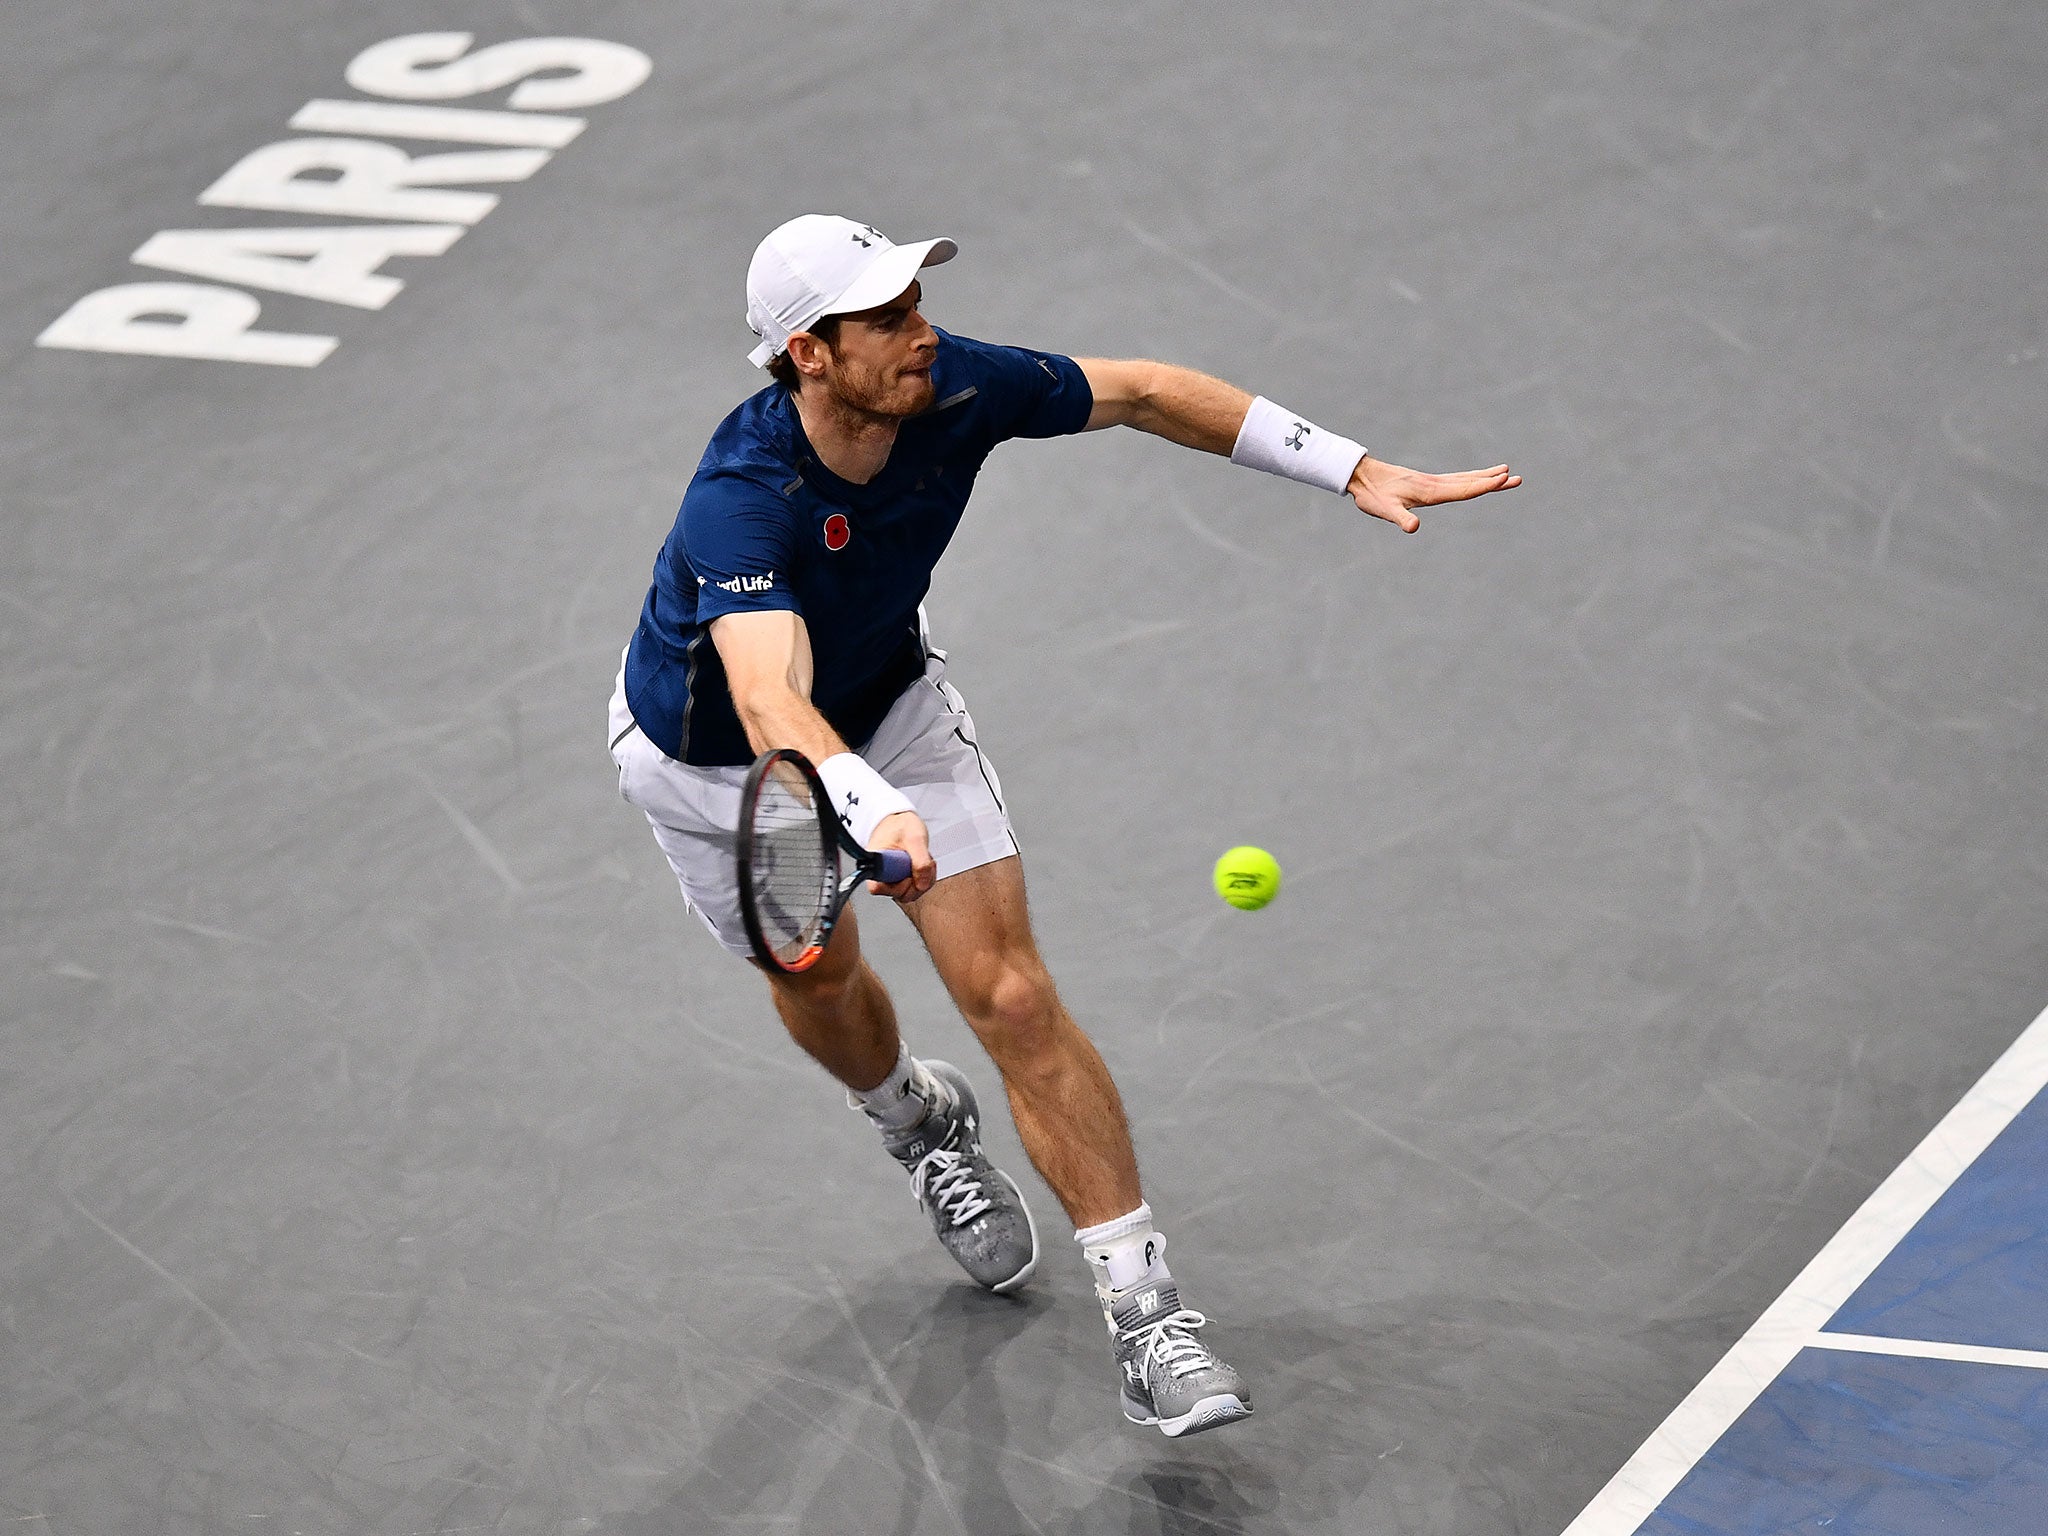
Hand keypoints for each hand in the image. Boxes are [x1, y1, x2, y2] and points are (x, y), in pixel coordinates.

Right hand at [868, 810, 936, 901]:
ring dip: (922, 880)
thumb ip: (921, 861)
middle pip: (898, 894)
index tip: (908, 872)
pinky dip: (924, 880)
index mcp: (874, 862)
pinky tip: (922, 866)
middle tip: (922, 864)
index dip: (898, 885)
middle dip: (917, 882)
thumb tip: (922, 884)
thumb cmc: (902, 825)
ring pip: (908, 894)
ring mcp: (890, 879)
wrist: (902, 820)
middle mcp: (879, 874)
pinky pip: (914, 889)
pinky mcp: (899, 880)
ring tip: (923, 862)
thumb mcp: (915, 838)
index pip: (878, 888)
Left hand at [1347, 456, 1521, 533]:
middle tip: (1517, 478)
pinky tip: (1474, 478)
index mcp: (1430, 491)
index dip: (1484, 485)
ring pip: (1465, 478)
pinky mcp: (1426, 483)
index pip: (1463, 489)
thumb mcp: (1385, 511)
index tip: (1504, 478)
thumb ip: (1400, 519)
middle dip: (1494, 481)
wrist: (1361, 476)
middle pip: (1470, 482)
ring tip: (1505, 472)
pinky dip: (1470, 478)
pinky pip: (1455, 479)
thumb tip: (1414, 528)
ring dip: (1485, 476)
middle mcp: (1435, 484)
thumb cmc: (1373, 495)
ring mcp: (1431, 482)